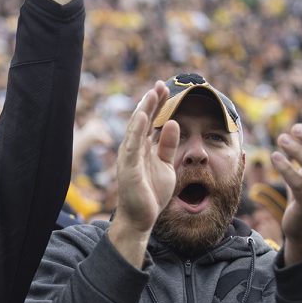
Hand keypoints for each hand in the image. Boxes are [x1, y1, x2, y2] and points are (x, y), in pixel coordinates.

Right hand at [108, 81, 175, 266]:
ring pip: (136, 128)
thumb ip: (168, 145)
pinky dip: (137, 129)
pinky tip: (143, 115)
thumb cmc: (151, 194)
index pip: (149, 121)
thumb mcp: (166, 165)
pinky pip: (133, 145)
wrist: (141, 219)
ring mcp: (129, 158)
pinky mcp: (129, 168)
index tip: (166, 88)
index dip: (157, 105)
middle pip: (142, 120)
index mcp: (142, 149)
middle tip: (161, 84)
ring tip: (152, 93)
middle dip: (151, 102)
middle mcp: (133, 150)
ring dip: (144, 110)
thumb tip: (172, 123)